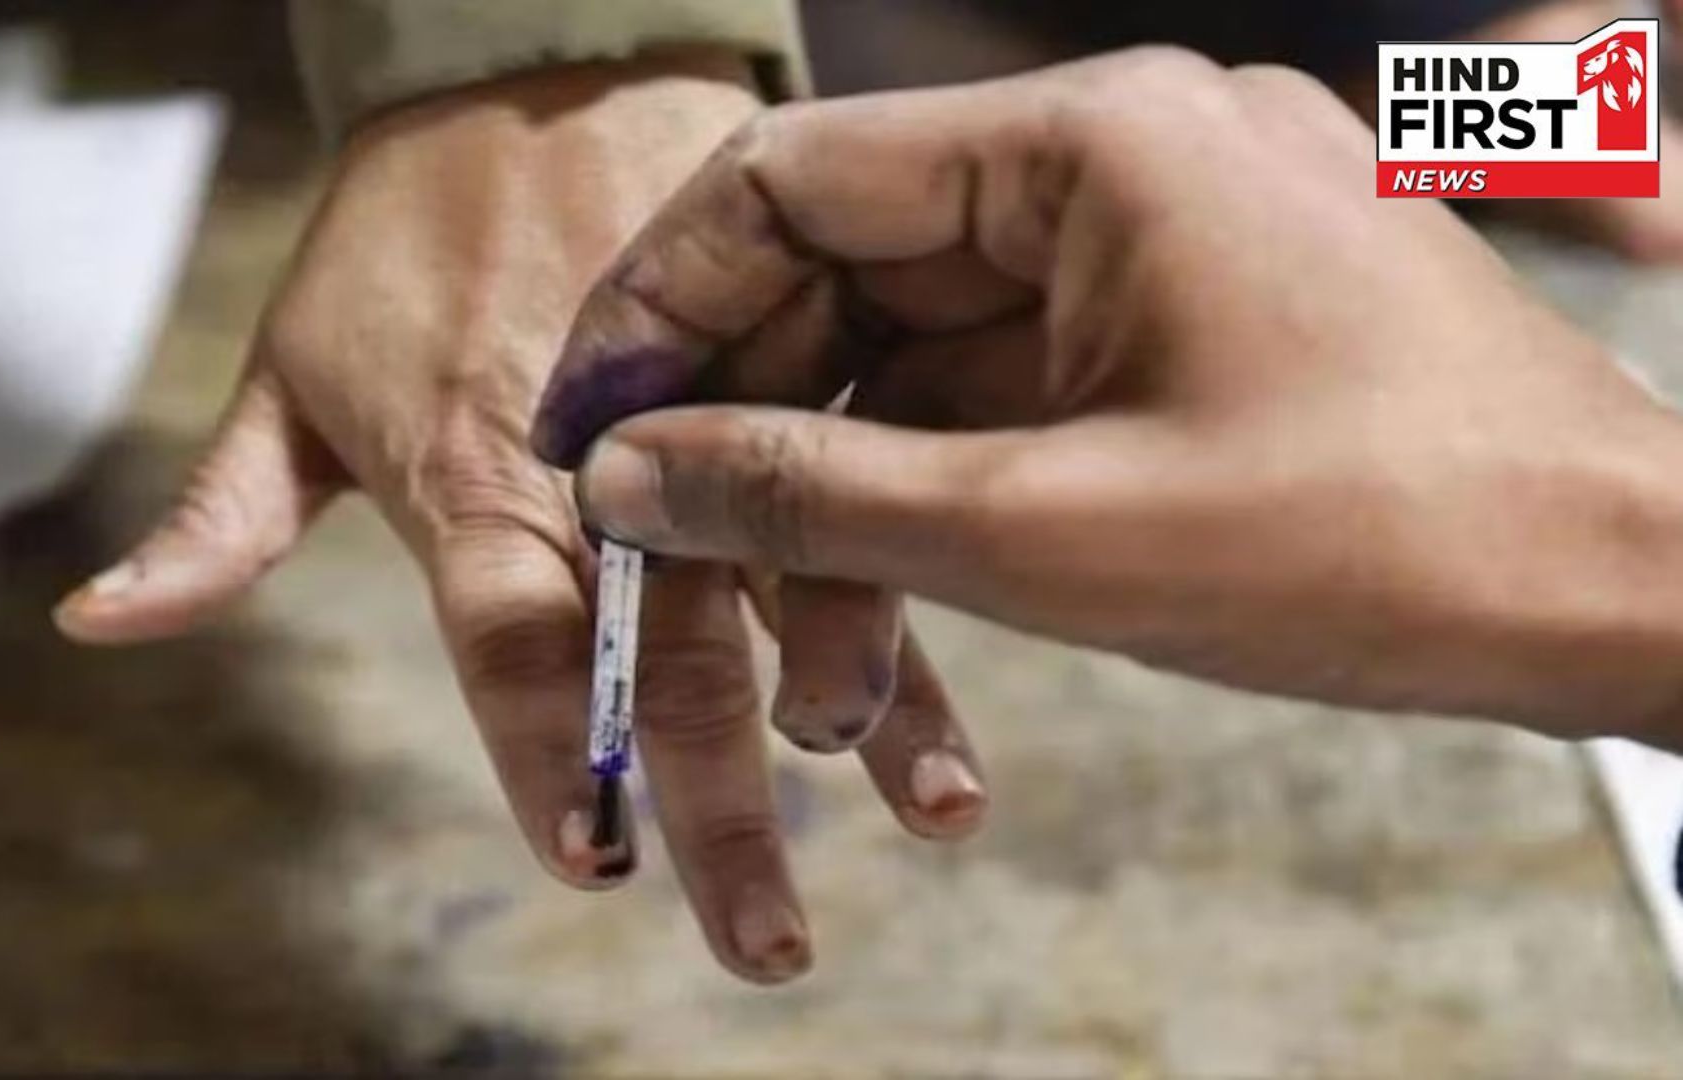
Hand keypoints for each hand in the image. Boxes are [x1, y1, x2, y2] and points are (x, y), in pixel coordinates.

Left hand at [54, 55, 984, 983]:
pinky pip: (869, 494)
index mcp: (480, 476)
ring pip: (802, 580)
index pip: (516, 642)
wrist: (535, 58)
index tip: (588, 857)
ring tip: (930, 819)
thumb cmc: (401, 226)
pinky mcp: (803, 373)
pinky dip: (918, 590)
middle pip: (670, 656)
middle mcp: (614, 469)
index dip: (547, 752)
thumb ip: (221, 514)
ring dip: (866, 710)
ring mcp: (720, 421)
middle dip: (720, 808)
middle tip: (763, 939)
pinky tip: (963, 665)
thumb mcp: (290, 368)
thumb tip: (101, 624)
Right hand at [535, 49, 1682, 748]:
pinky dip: (948, 496)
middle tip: (678, 565)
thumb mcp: (1048, 533)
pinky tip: (901, 620)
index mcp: (1093, 143)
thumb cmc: (1382, 543)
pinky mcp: (1197, 317)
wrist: (1624, 590)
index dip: (662, 306)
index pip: (793, 179)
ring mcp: (1167, 235)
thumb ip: (809, 492)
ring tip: (814, 676)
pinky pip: (1017, 388)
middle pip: (856, 271)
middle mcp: (1124, 156)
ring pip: (932, 354)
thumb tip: (628, 477)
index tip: (588, 427)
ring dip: (855, 500)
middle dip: (758, 436)